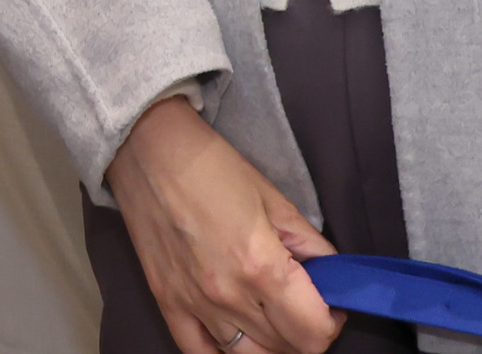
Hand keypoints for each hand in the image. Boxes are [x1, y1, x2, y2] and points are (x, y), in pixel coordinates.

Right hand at [105, 97, 337, 353]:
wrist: (148, 148)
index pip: (313, 333)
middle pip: (287, 348)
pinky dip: (225, 352)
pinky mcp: (166, 302)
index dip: (331, 321)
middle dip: (304, 328)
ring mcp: (194, 304)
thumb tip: (333, 276)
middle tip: (302, 300)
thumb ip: (309, 245)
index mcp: (261, 266)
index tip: (330, 302)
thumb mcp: (274, 199)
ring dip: (271, 342)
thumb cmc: (212, 166)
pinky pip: (200, 353)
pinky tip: (237, 334)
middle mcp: (229, 296)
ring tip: (271, 314)